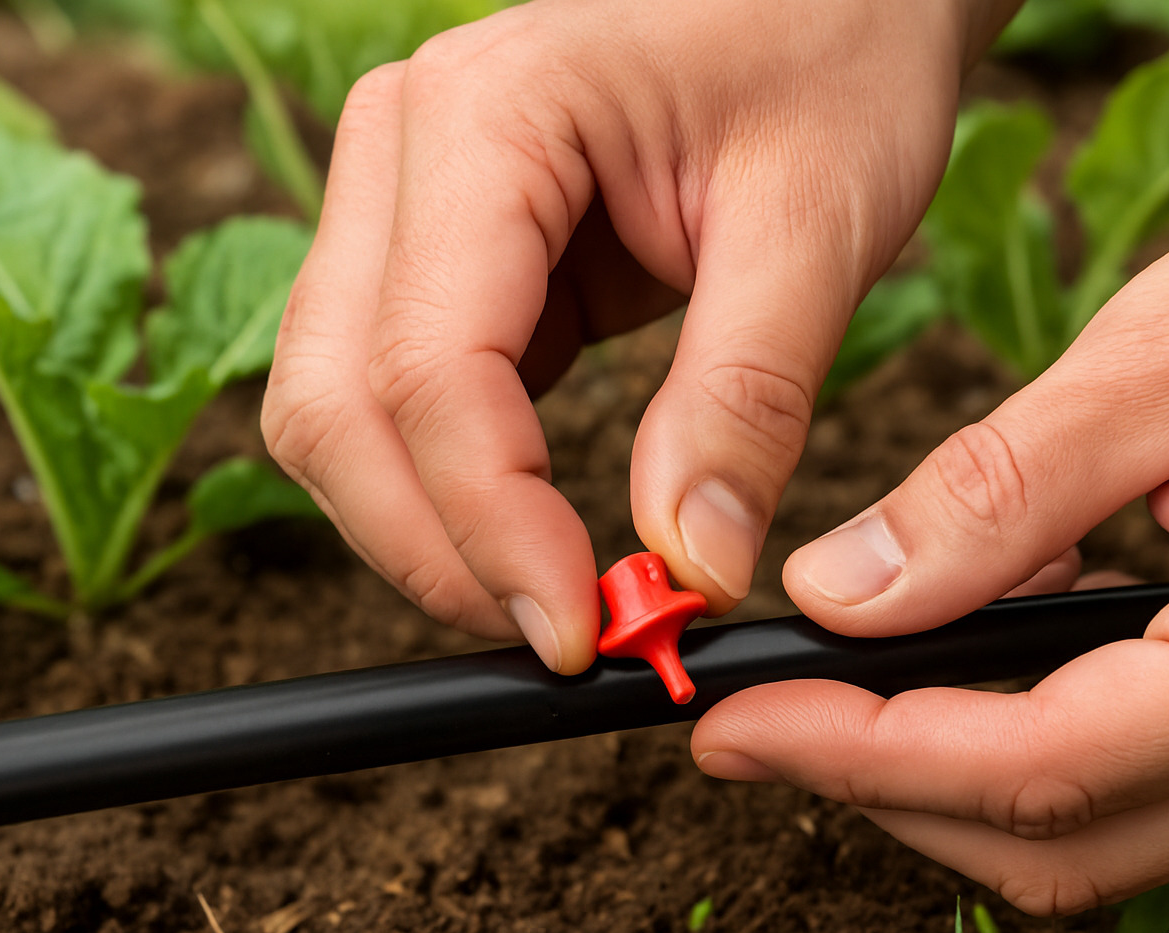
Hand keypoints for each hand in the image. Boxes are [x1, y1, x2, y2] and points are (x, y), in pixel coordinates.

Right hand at [262, 0, 997, 671]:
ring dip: (426, 525)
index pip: (428, 366)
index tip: (581, 633)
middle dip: (433, 545)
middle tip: (561, 637)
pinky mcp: (444, 254)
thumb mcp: (816, 222)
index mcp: (487, 116)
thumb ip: (745, 398)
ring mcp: (408, 199)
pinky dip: (452, 481)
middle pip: (336, 400)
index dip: (487, 525)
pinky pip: (399, 393)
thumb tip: (690, 570)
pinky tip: (537, 530)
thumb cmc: (832, 51)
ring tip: (554, 595)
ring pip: (339, 407)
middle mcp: (406, 148)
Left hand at [692, 93, 1168, 913]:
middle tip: (750, 719)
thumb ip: (988, 497)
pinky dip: (1014, 737)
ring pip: (1086, 830)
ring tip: (834, 683)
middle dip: (881, 786)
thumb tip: (838, 597)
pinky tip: (958, 644)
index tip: (738, 719)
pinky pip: (1127, 777)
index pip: (1042, 762)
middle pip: (1056, 835)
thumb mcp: (1150, 364)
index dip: (863, 752)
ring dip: (941, 775)